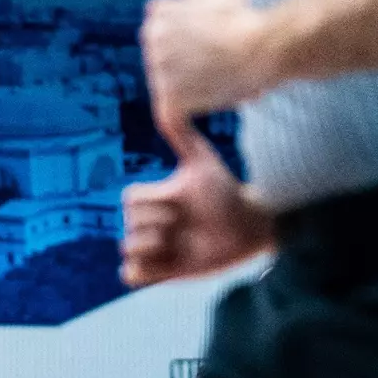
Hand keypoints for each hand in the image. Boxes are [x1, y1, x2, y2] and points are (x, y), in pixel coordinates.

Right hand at [120, 119, 271, 287]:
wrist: (248, 228)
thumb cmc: (226, 192)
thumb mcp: (203, 162)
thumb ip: (182, 135)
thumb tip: (164, 102)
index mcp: (157, 197)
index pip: (130, 198)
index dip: (152, 201)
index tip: (179, 200)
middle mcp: (153, 222)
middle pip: (130, 224)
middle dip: (159, 224)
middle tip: (185, 223)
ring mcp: (156, 248)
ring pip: (129, 249)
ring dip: (153, 247)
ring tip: (180, 244)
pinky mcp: (161, 272)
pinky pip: (130, 275)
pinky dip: (139, 271)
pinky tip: (164, 262)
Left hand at [143, 0, 273, 122]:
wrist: (260, 49)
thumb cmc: (244, 19)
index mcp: (158, 14)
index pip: (161, 32)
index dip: (183, 40)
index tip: (201, 46)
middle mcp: (151, 41)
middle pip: (161, 59)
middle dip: (181, 63)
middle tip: (212, 64)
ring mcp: (158, 72)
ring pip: (168, 85)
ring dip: (186, 88)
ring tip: (217, 81)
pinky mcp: (170, 100)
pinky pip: (169, 120)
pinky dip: (178, 127)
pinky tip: (185, 134)